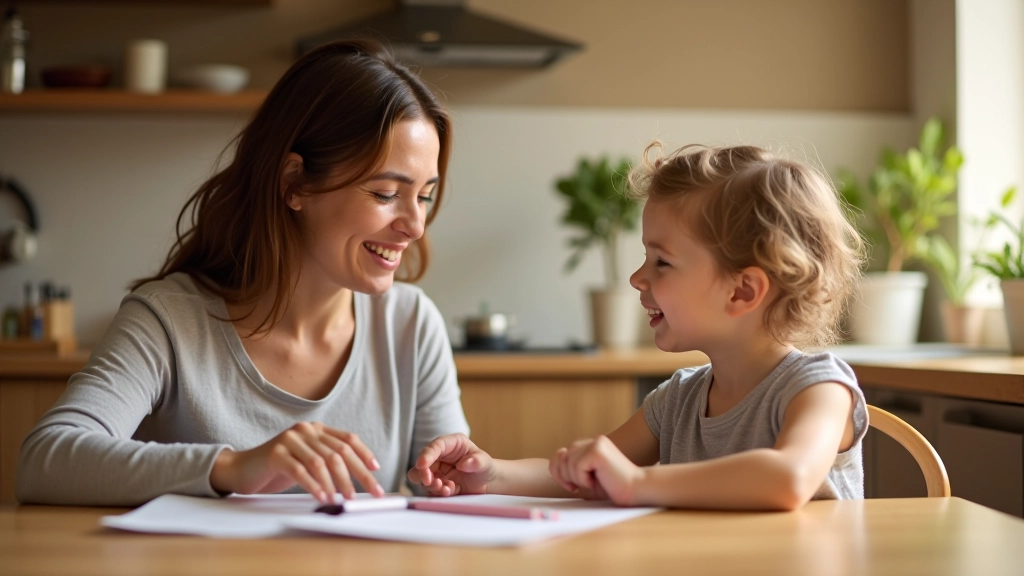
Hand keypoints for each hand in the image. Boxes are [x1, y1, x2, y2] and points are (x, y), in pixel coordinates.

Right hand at [210, 422, 383, 503]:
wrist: (244, 469)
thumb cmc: (281, 468)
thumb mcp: (309, 461)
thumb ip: (329, 463)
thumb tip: (358, 481)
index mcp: (317, 429)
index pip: (348, 439)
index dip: (364, 454)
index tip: (377, 470)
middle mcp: (306, 430)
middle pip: (339, 452)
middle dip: (358, 474)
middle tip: (370, 493)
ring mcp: (290, 439)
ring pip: (321, 462)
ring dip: (336, 484)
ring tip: (344, 500)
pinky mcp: (276, 453)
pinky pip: (301, 471)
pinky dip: (314, 486)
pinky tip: (322, 498)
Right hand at [407, 434, 495, 495]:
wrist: (486, 483)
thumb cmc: (484, 467)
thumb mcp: (485, 462)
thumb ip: (477, 461)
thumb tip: (464, 463)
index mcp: (451, 444)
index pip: (435, 447)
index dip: (426, 455)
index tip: (422, 465)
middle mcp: (440, 457)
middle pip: (422, 464)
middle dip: (423, 473)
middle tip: (433, 482)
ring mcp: (437, 472)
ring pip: (423, 478)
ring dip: (431, 486)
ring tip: (446, 489)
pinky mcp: (437, 485)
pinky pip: (431, 490)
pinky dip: (438, 493)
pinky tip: (450, 491)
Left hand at [550, 435, 645, 505]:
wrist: (636, 490)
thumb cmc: (613, 488)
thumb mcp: (586, 478)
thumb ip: (571, 467)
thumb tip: (559, 456)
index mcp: (590, 446)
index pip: (560, 454)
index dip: (559, 472)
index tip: (572, 486)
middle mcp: (593, 441)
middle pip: (561, 458)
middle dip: (567, 477)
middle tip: (585, 486)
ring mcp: (596, 443)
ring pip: (568, 463)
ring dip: (578, 479)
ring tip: (596, 481)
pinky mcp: (597, 450)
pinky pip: (577, 466)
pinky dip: (584, 479)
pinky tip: (599, 480)